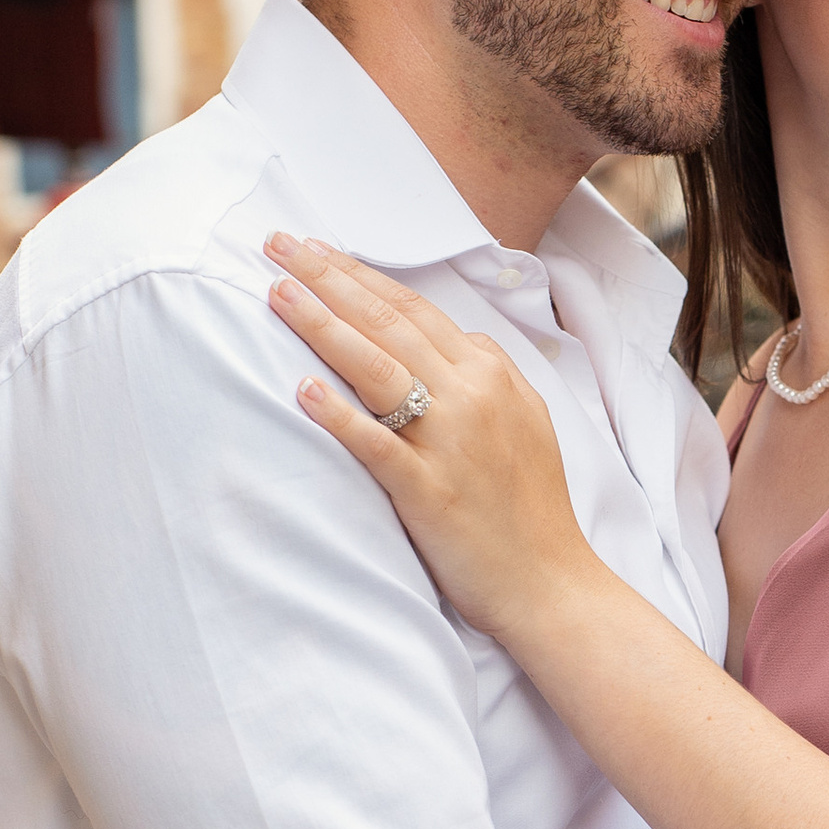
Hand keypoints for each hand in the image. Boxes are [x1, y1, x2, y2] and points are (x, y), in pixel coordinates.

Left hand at [267, 233, 596, 645]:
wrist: (552, 583)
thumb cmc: (531, 508)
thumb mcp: (525, 420)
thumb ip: (490, 374)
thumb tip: (459, 340)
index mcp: (491, 372)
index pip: (412, 308)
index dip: (358, 274)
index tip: (313, 250)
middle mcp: (472, 395)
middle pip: (387, 322)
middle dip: (328, 278)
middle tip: (277, 246)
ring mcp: (451, 441)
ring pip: (377, 367)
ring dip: (323, 325)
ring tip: (277, 292)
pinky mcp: (429, 491)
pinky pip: (377, 445)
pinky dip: (340, 416)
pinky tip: (302, 390)